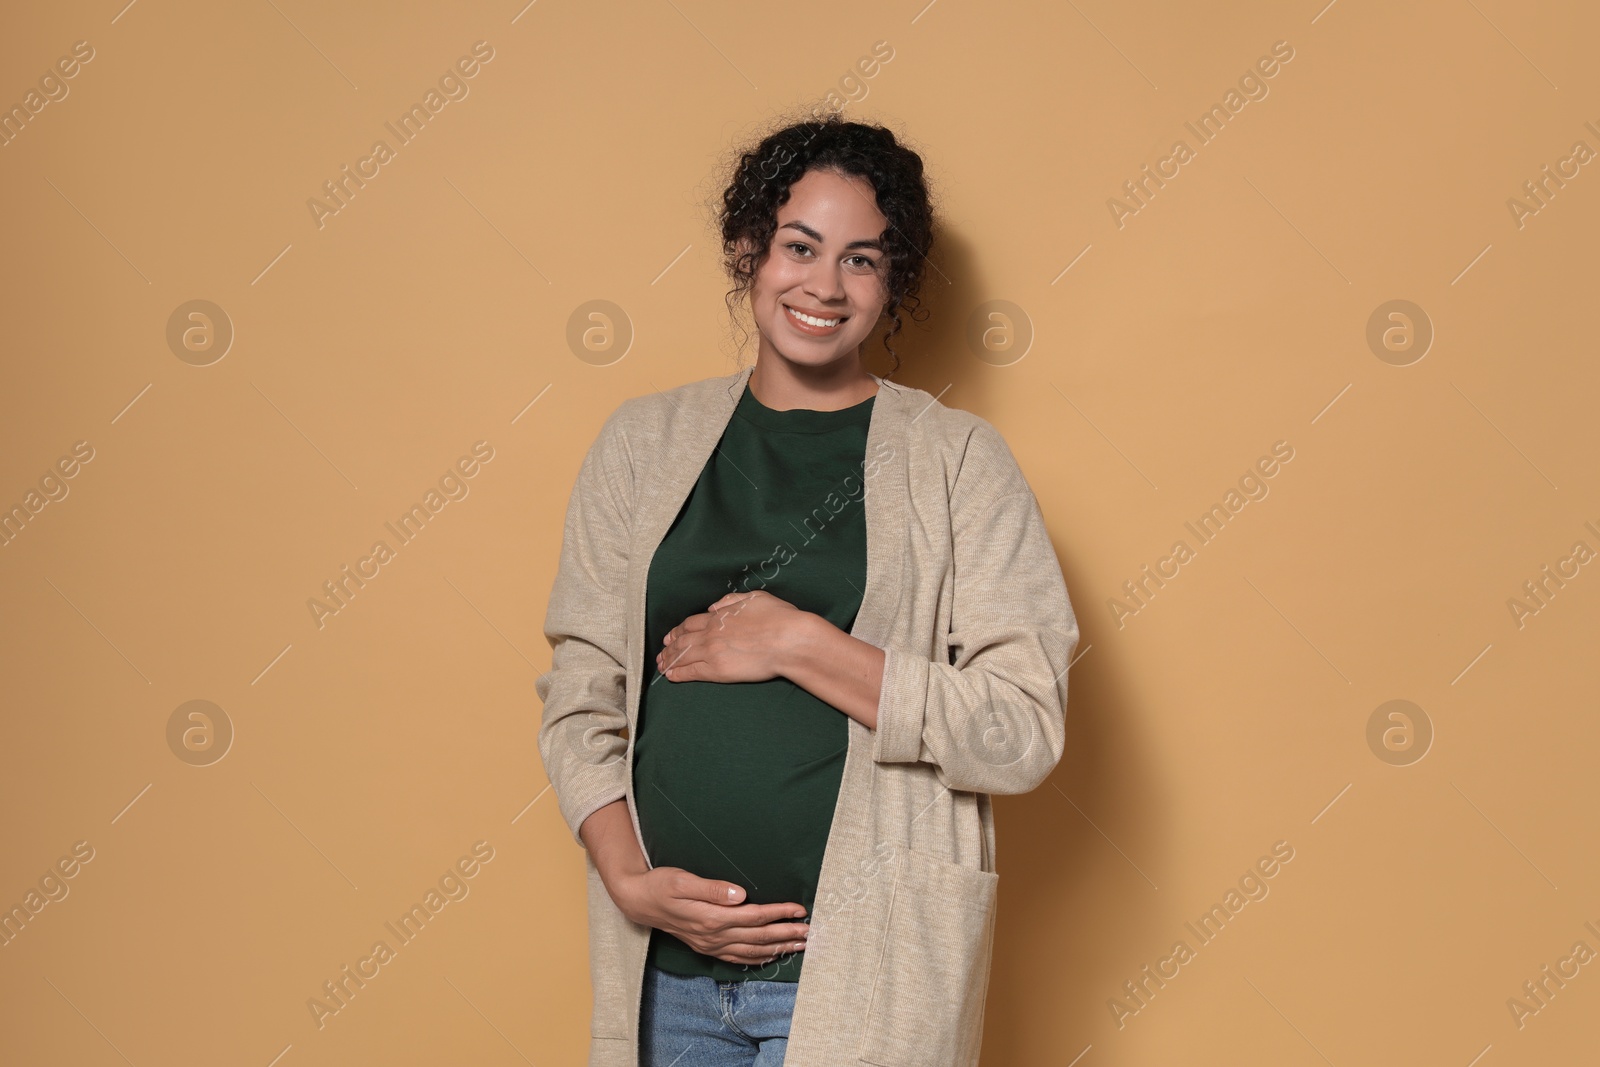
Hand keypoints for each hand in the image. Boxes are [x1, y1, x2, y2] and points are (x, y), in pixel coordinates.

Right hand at [612, 866, 809, 965]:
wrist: (639, 901)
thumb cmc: (661, 884)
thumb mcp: (683, 880)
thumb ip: (713, 889)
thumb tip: (741, 894)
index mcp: (711, 917)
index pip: (754, 916)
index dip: (778, 913)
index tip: (799, 910)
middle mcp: (713, 935)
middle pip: (757, 937)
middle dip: (786, 935)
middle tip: (810, 933)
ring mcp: (709, 944)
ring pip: (750, 951)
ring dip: (777, 949)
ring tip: (798, 946)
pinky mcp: (706, 947)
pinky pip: (736, 958)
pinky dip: (756, 958)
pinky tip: (769, 956)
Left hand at [655, 590, 808, 683]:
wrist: (788, 640)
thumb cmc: (779, 618)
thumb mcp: (755, 598)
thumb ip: (732, 601)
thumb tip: (714, 607)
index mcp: (720, 616)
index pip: (691, 623)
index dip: (679, 630)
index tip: (672, 635)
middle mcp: (711, 633)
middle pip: (682, 640)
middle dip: (670, 647)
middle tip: (662, 653)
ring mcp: (712, 652)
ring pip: (682, 656)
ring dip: (670, 660)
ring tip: (662, 665)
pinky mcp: (717, 670)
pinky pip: (691, 672)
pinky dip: (678, 673)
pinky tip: (670, 676)